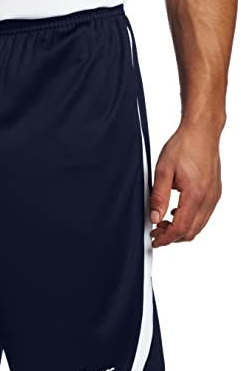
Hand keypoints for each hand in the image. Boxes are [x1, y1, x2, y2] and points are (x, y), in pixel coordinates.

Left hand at [150, 123, 221, 247]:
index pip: (180, 229)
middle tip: (157, 231)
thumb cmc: (185, 145)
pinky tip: (177, 212)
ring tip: (164, 222)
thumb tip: (154, 217)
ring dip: (181, 229)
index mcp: (195, 194)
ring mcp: (213, 196)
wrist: (202, 130)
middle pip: (191, 232)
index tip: (155, 240)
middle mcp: (208, 198)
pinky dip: (190, 220)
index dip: (166, 239)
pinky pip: (204, 216)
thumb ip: (158, 197)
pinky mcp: (215, 192)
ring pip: (199, 226)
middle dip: (172, 237)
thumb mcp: (163, 170)